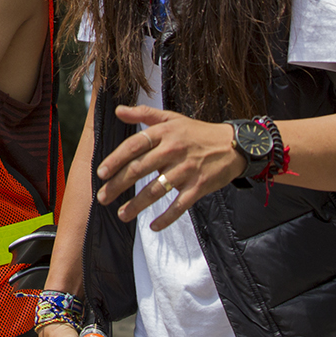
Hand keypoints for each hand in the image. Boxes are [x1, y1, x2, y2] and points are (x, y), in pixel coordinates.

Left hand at [95, 105, 243, 231]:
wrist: (234, 145)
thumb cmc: (197, 132)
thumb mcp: (172, 118)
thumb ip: (143, 114)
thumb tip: (117, 109)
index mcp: (164, 133)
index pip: (134, 146)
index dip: (116, 160)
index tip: (101, 173)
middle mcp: (173, 150)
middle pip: (139, 169)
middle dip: (118, 185)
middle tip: (103, 197)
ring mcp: (186, 170)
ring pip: (155, 190)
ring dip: (136, 205)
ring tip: (121, 214)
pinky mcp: (199, 186)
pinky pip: (179, 205)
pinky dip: (166, 217)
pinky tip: (153, 226)